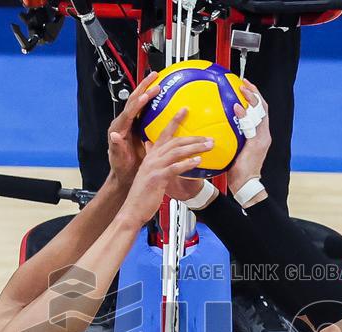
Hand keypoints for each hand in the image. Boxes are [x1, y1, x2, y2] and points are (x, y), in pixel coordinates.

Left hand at [107, 72, 160, 183]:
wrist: (124, 173)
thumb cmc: (122, 168)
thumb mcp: (119, 159)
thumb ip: (116, 147)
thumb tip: (114, 136)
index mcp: (118, 129)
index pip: (129, 112)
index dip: (138, 103)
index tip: (147, 95)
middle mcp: (122, 122)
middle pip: (133, 100)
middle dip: (143, 87)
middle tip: (154, 77)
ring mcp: (130, 122)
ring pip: (138, 101)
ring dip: (147, 89)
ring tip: (157, 78)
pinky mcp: (136, 125)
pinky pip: (143, 109)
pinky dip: (151, 99)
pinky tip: (160, 94)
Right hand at [118, 109, 211, 224]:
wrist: (132, 210)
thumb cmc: (143, 196)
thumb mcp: (150, 176)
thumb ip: (160, 166)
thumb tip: (171, 161)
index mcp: (151, 156)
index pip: (163, 134)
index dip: (174, 121)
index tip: (184, 110)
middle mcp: (152, 159)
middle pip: (174, 141)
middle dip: (193, 137)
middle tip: (208, 136)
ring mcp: (154, 168)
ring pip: (176, 152)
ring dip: (194, 147)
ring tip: (209, 145)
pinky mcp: (157, 178)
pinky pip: (174, 167)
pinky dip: (187, 163)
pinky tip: (198, 161)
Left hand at [229, 80, 271, 197]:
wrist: (245, 185)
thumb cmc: (236, 171)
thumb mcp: (233, 150)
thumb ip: (229, 137)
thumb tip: (214, 128)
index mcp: (259, 134)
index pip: (259, 111)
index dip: (254, 97)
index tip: (244, 86)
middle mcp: (263, 134)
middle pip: (263, 107)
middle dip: (254, 93)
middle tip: (244, 82)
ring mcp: (262, 138)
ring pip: (261, 113)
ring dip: (252, 99)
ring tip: (242, 89)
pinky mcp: (257, 144)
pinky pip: (252, 126)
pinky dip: (245, 115)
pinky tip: (236, 107)